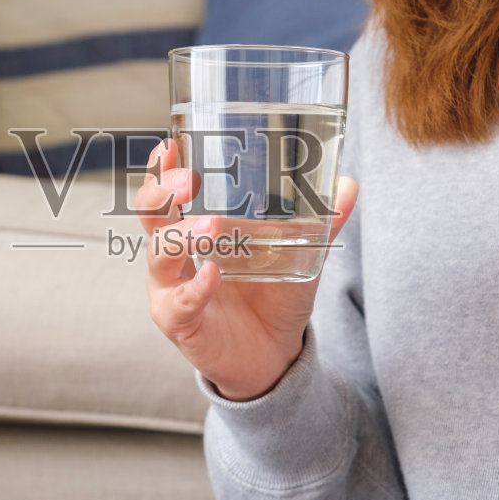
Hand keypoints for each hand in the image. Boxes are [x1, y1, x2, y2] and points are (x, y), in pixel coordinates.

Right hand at [136, 139, 357, 400]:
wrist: (273, 354)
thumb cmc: (272, 296)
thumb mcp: (297, 254)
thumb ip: (319, 221)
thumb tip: (348, 184)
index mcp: (191, 227)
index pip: (165, 191)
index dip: (160, 169)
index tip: (170, 144)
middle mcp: (173, 255)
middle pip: (150, 216)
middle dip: (162, 193)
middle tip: (189, 179)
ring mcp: (171, 289)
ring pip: (160, 256)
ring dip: (183, 236)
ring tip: (212, 225)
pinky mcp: (180, 322)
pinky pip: (179, 303)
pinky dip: (195, 288)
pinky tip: (211, 275)